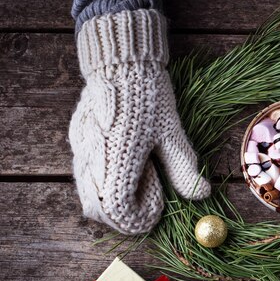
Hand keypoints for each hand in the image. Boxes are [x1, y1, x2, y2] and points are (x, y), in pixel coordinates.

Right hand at [69, 9, 209, 233]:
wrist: (123, 62)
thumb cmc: (150, 98)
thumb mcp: (173, 135)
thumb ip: (184, 169)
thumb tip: (201, 195)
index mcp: (117, 157)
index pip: (117, 207)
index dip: (137, 217)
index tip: (157, 209)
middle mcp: (92, 157)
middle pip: (96, 209)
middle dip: (123, 216)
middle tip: (149, 203)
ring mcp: (81, 149)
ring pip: (86, 196)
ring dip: (111, 203)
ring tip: (139, 185)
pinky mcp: (77, 140)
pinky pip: (83, 176)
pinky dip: (101, 186)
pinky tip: (124, 172)